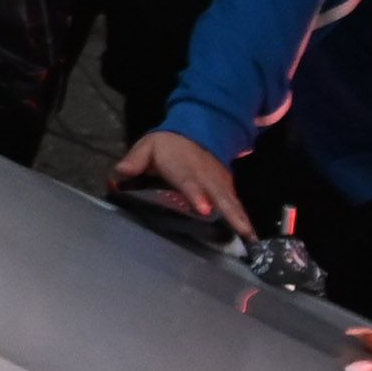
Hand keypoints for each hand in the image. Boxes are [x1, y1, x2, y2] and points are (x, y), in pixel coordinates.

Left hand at [111, 127, 251, 237]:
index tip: (204, 209)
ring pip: (231, 201)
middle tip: (240, 231)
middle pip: (218, 194)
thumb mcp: (147, 147)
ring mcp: (218, 181)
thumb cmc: (167, 146)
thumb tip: (120, 173)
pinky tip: (250, 236)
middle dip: (229, 212)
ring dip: (241, 219)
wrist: (196, 131)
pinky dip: (244, 218)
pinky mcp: (227, 187)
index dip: (197, 195)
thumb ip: (135, 160)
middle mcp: (204, 175)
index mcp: (182, 166)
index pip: (189, 181)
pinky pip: (236, 204)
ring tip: (250, 238)